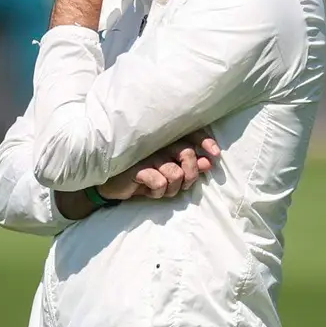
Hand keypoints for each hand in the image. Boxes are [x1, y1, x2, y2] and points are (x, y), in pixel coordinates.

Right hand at [99, 128, 219, 201]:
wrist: (111, 185)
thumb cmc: (142, 176)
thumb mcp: (168, 173)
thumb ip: (188, 166)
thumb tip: (209, 162)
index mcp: (166, 141)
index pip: (189, 134)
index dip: (205, 142)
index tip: (214, 155)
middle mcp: (157, 144)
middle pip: (187, 154)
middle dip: (191, 174)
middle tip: (183, 184)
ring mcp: (147, 155)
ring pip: (176, 174)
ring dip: (172, 189)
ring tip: (161, 189)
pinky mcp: (137, 168)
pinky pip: (160, 183)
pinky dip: (157, 192)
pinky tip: (147, 190)